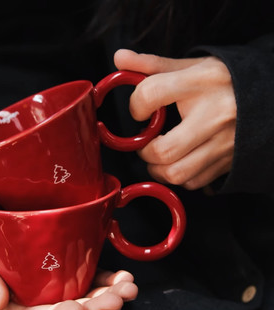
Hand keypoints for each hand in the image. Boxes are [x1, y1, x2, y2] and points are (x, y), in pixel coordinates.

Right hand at [0, 231, 137, 309]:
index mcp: (13, 306)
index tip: (75, 309)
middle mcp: (37, 302)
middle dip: (93, 308)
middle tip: (116, 300)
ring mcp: (55, 289)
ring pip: (84, 298)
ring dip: (108, 295)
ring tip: (128, 288)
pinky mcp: (68, 274)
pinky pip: (90, 281)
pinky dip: (108, 281)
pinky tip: (123, 278)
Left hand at [114, 49, 236, 189]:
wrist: (267, 97)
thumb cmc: (223, 81)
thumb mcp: (191, 66)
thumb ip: (152, 65)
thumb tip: (120, 58)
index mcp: (201, 83)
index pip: (151, 94)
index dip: (136, 106)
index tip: (140, 111)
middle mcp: (214, 116)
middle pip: (163, 150)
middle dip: (144, 151)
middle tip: (145, 142)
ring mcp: (223, 143)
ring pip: (176, 173)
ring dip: (157, 169)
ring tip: (158, 156)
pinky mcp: (227, 162)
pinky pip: (192, 182)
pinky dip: (178, 176)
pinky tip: (179, 161)